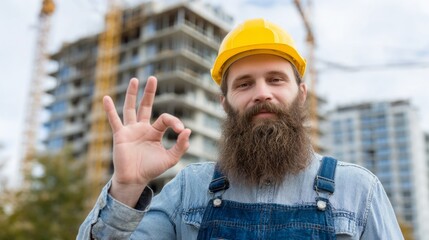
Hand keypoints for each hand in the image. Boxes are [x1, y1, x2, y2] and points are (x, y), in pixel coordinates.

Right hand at [104, 76, 190, 206]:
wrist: (135, 179)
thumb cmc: (152, 169)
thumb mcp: (171, 158)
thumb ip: (181, 146)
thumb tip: (188, 130)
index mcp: (155, 132)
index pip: (165, 119)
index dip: (174, 122)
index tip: (181, 129)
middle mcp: (142, 128)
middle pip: (145, 106)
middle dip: (149, 92)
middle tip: (153, 78)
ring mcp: (130, 130)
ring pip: (130, 109)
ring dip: (132, 94)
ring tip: (135, 80)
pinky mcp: (120, 135)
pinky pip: (114, 120)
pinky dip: (109, 110)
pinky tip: (106, 98)